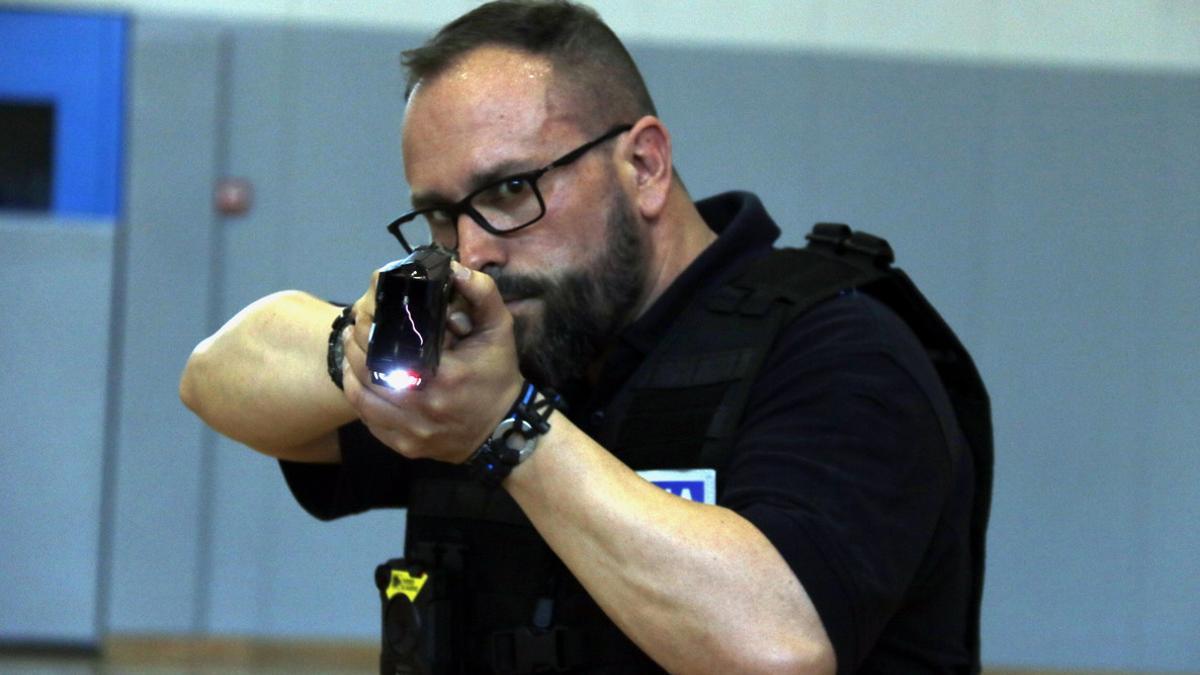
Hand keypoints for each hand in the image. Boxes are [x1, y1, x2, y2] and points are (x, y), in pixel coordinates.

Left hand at [341, 261, 522, 462]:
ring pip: (361, 397)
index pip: (386, 346)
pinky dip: (360, 397)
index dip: (369, 326)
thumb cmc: (498, 376)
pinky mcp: (404, 446)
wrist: (505, 431)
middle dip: (356, 345)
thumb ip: (482, 294)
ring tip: (352, 350)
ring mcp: (411, 431)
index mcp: (443, 375)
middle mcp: (422, 407)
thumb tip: (453, 269)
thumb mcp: (499, 330)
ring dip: (351, 370)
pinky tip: (361, 380)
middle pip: (367, 370)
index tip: (367, 312)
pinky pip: (369, 420)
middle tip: (356, 328)